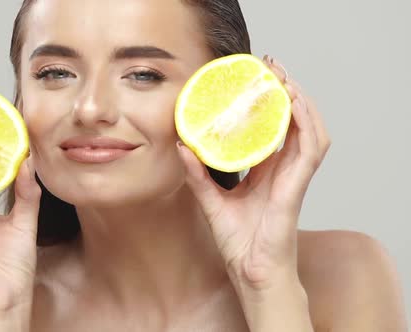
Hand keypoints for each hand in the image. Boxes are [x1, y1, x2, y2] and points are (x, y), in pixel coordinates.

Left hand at [177, 56, 330, 291]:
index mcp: (267, 172)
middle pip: (293, 122)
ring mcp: (294, 177)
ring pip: (309, 128)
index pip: (272, 129)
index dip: (268, 104)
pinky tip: (294, 103)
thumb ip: (197, 175)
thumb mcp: (211, 202)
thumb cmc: (238, 243)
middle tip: (268, 68)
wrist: (252, 273)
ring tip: (282, 78)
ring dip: (300, 101)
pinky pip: (312, 148)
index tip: (253, 81)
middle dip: (285, 93)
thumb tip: (182, 146)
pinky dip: (307, 123)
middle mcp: (284, 170)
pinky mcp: (297, 187)